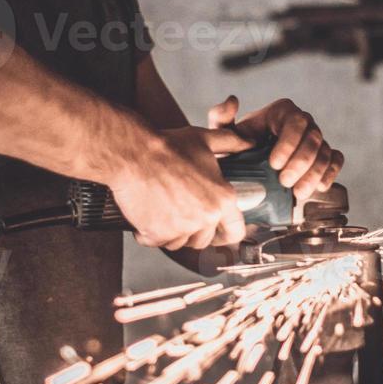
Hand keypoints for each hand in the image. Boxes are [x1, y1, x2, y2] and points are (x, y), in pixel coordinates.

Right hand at [110, 125, 252, 249]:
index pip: (235, 232)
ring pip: (179, 243)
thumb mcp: (205, 140)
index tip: (218, 233)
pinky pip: (156, 242)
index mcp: (222, 199)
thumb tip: (249, 142)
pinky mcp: (157, 234)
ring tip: (163, 209)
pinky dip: (149, 233)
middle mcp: (205, 217)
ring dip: (171, 232)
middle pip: (203, 240)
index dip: (226, 233)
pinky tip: (147, 214)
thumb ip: (231, 143)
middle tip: (180, 211)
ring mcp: (181, 228)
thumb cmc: (167, 147)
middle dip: (193, 230)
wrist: (133, 154)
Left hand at [207, 96, 344, 201]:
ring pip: (324, 152)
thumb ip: (222, 117)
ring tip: (298, 193)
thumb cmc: (239, 146)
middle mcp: (304, 122)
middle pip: (313, 139)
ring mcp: (316, 139)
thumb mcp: (226, 133)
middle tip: (285, 182)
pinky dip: (331, 173)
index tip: (273, 164)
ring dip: (314, 174)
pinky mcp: (325, 155)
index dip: (288, 142)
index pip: (294, 122)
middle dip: (301, 162)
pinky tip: (320, 187)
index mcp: (282, 112)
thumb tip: (232, 101)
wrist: (249, 163)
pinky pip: (335, 160)